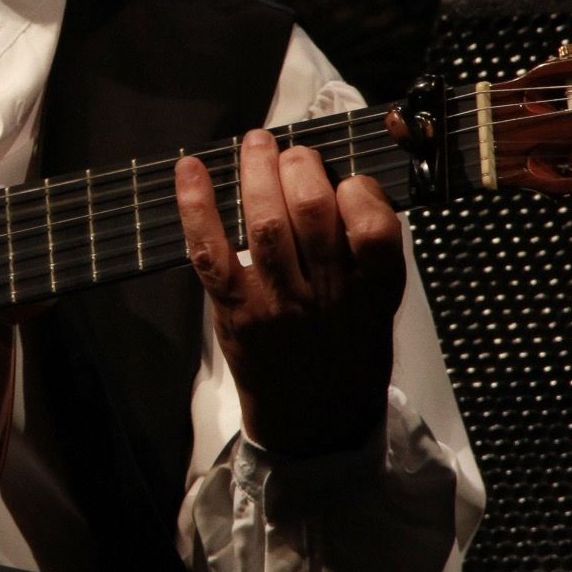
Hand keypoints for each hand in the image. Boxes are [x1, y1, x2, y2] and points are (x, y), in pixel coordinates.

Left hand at [173, 128, 402, 457]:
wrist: (313, 426)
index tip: (347, 180)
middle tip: (293, 153)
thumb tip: (347, 184)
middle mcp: (326, 297)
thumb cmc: (347, 356)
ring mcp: (277, 304)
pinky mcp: (235, 311)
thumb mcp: (382, 310)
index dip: (359, 190)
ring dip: (256, 171)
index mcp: (373, 294)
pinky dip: (196, 206)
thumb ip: (370, 255)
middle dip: (300, 166)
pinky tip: (190, 168)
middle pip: (314, 212)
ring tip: (256, 144)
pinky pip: (212, 251)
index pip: (375, 228)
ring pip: (266, 223)